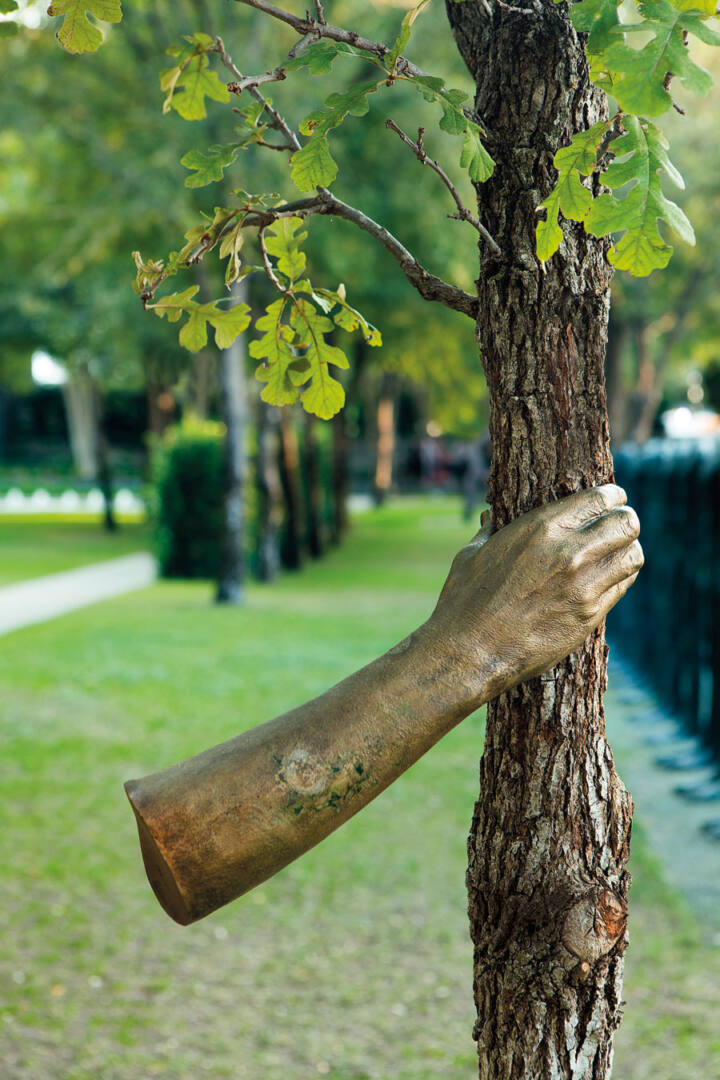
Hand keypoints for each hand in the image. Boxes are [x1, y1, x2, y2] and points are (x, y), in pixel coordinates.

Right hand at [426, 484, 642, 701]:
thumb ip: (490, 532)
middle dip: (626, 521)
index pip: (601, 498)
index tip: (613, 500)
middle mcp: (569, 551)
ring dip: (628, 550)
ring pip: (633, 555)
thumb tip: (490, 520)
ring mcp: (583, 585)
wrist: (470, 651)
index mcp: (540, 527)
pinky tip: (608, 579)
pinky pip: (622, 586)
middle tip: (619, 526)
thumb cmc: (464, 600)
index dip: (613, 497)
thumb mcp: (472, 554)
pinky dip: (620, 579)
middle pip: (627, 523)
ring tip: (617, 554)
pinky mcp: (589, 614)